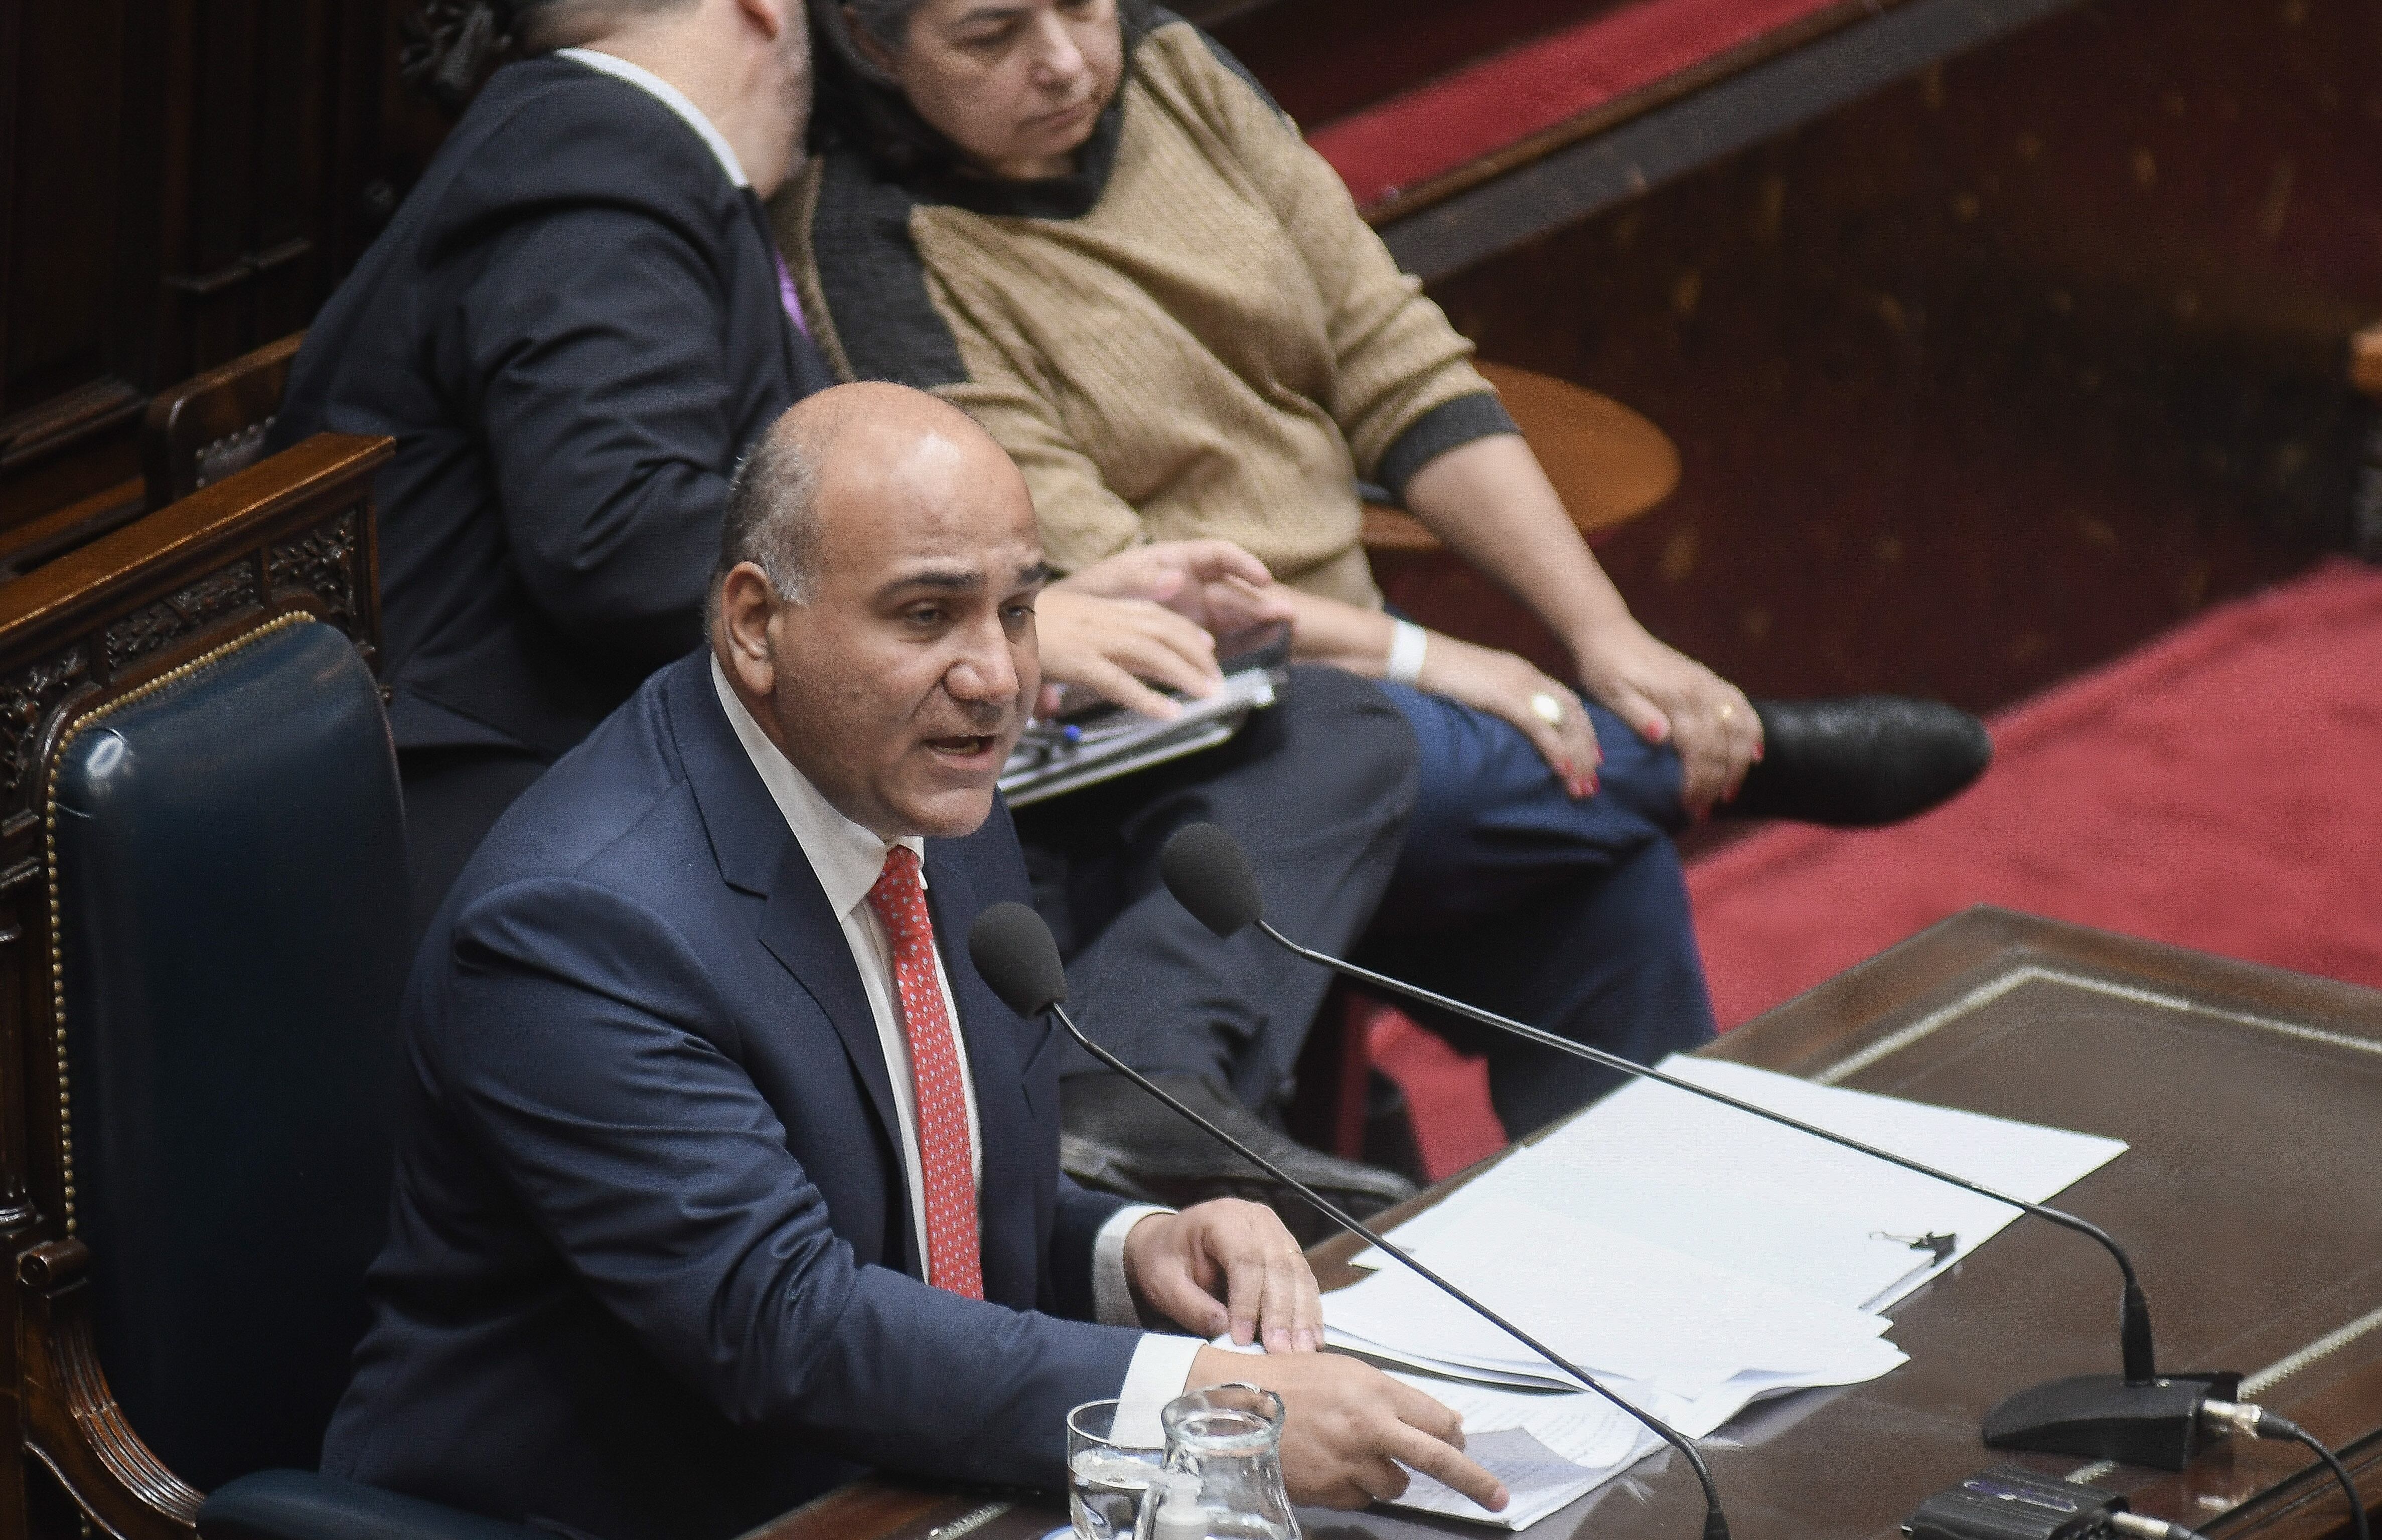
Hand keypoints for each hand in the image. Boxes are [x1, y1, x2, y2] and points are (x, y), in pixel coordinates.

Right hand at [1034, 590, 1222, 720]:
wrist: (984, 622)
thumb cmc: (1019, 629)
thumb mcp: (1066, 621)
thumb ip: (1097, 628)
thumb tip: (1123, 647)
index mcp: (1099, 607)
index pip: (1154, 614)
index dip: (1185, 629)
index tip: (1208, 645)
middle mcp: (1101, 618)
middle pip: (1162, 631)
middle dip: (1196, 654)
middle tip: (1217, 679)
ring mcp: (1090, 638)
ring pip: (1150, 653)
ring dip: (1184, 673)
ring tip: (1208, 693)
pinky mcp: (1076, 661)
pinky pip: (1119, 682)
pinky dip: (1148, 698)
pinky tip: (1169, 713)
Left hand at [1056, 540, 1294, 640]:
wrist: (1067, 627)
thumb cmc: (1089, 597)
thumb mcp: (1110, 584)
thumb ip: (1141, 579)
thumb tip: (1177, 577)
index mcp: (1174, 562)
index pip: (1217, 555)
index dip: (1243, 563)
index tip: (1262, 578)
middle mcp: (1191, 585)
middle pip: (1233, 588)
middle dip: (1261, 600)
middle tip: (1290, 615)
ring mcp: (1193, 611)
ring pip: (1234, 615)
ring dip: (1259, 621)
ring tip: (1287, 630)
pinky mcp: (1190, 639)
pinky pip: (1223, 640)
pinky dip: (1243, 644)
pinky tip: (1264, 649)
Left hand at [1123, 1201, 1319, 1352]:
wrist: (1172, 1241)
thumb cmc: (1165, 1259)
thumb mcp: (1164, 1282)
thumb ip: (1191, 1305)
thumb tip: (1224, 1329)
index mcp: (1222, 1218)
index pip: (1244, 1258)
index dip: (1247, 1301)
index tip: (1244, 1338)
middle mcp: (1257, 1219)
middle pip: (1278, 1265)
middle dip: (1281, 1313)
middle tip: (1281, 1352)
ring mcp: (1277, 1233)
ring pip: (1298, 1273)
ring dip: (1302, 1315)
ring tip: (1302, 1352)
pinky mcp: (1288, 1251)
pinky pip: (1305, 1280)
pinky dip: (1310, 1311)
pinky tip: (1313, 1339)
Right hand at [1188, 1345, 1509, 1512]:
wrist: (1235, 1405)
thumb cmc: (1287, 1382)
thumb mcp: (1345, 1373)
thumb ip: (1391, 1397)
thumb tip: (1439, 1423)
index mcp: (1375, 1389)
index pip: (1437, 1419)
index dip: (1455, 1435)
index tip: (1466, 1447)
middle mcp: (1369, 1426)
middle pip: (1438, 1458)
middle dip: (1475, 1480)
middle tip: (1499, 1498)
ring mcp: (1350, 1461)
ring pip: (1395, 1485)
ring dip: (1385, 1475)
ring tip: (1350, 1453)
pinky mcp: (1331, 1490)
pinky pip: (1362, 1498)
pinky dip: (1354, 1487)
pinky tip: (1330, 1465)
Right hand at [1413, 633, 1601, 798]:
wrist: (1418, 656)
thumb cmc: (1438, 674)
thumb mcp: (1478, 686)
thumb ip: (1497, 700)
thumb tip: (1504, 723)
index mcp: (1522, 672)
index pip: (1567, 702)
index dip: (1583, 731)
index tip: (1591, 757)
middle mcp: (1528, 677)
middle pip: (1573, 714)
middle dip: (1586, 750)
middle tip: (1591, 781)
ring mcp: (1518, 685)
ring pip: (1563, 723)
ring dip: (1575, 758)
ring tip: (1580, 787)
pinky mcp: (1505, 697)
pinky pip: (1540, 727)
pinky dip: (1555, 750)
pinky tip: (1563, 771)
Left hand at [1573, 621, 1760, 814]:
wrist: (1608, 633)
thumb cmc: (1604, 668)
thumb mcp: (1611, 692)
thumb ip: (1637, 714)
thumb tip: (1662, 738)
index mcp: (1676, 696)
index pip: (1699, 749)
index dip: (1698, 782)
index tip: (1688, 806)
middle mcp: (1699, 689)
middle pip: (1722, 745)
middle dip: (1715, 782)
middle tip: (1701, 811)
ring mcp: (1707, 683)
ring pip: (1740, 727)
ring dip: (1738, 763)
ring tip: (1727, 792)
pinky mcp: (1708, 679)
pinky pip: (1741, 706)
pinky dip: (1752, 732)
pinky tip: (1753, 755)